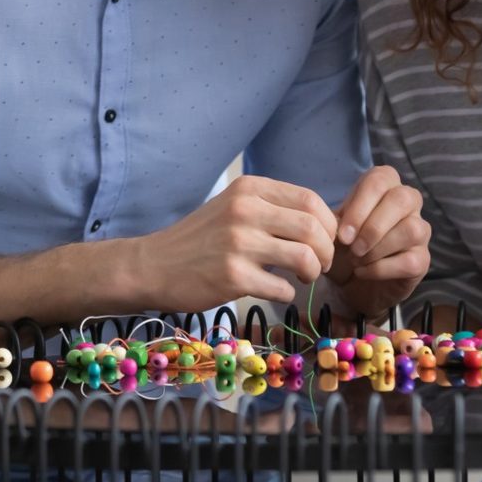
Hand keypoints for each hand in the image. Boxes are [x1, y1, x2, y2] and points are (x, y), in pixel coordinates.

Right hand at [140, 175, 337, 311]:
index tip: (326, 240)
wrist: (153, 265)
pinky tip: (276, 290)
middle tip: (321, 264)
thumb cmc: (201, 237)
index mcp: (250, 188)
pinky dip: (287, 293)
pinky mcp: (232, 277)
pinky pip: (282, 288)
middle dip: (327, 251)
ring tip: (303, 277)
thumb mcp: (235, 206)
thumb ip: (273, 207)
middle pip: (313, 228)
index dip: (328, 223)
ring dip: (313, 272)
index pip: (310, 199)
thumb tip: (323, 222)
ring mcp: (239, 243)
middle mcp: (245, 210)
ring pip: (304, 257)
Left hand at [328, 165, 430, 318]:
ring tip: (356, 259)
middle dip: (373, 226)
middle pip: (401, 199)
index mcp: (386, 184)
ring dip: (377, 248)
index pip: (378, 181)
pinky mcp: (423, 259)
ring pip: (411, 230)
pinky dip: (380, 269)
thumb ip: (335, 219)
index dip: (360, 206)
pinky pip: (410, 261)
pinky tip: (363, 272)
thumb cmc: (345, 244)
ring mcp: (420, 230)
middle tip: (351, 246)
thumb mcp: (334, 227)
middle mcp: (409, 201)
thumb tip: (337, 222)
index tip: (342, 234)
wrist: (351, 280)